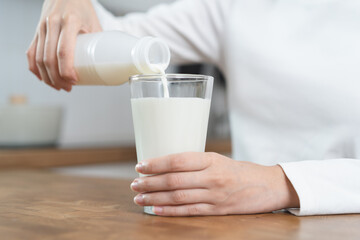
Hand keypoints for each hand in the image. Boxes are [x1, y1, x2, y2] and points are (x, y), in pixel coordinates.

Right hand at [26, 0, 101, 90]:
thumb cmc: (83, 9)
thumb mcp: (94, 24)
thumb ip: (97, 43)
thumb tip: (106, 66)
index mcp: (70, 21)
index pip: (63, 51)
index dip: (67, 70)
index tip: (74, 81)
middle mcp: (53, 24)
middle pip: (49, 59)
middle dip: (58, 78)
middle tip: (68, 88)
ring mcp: (42, 27)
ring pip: (38, 58)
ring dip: (47, 77)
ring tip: (59, 86)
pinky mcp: (36, 31)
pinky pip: (31, 53)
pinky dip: (35, 68)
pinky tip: (44, 78)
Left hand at [131, 152, 299, 215]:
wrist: (268, 185)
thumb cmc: (240, 170)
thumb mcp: (218, 159)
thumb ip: (195, 163)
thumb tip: (165, 167)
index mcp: (211, 159)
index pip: (178, 160)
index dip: (156, 164)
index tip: (140, 166)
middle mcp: (212, 177)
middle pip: (174, 180)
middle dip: (150, 182)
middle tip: (134, 184)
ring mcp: (215, 195)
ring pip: (178, 196)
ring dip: (155, 197)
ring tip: (139, 198)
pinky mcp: (218, 210)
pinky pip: (190, 211)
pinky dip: (170, 211)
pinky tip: (156, 209)